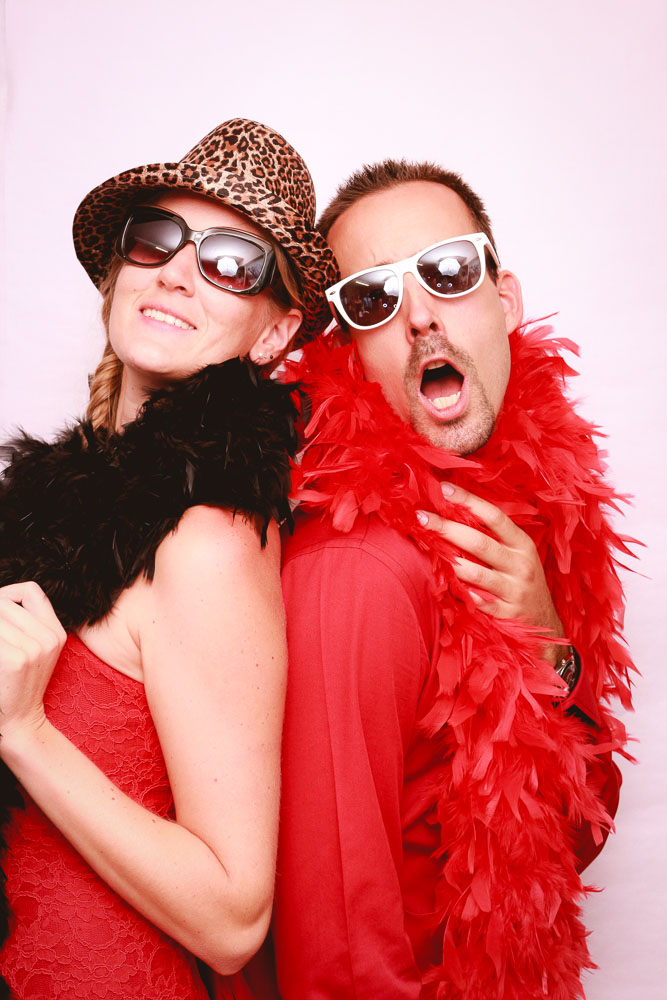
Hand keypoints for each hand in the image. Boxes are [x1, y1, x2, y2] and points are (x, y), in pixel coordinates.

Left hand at [0, 581, 65, 744]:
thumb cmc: (18, 686)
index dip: (8, 593)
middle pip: (6, 602)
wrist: (20, 721)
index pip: (31, 591)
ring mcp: (34, 649)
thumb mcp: (35, 652)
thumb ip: (25, 624)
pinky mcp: (15, 660)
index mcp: (56, 632)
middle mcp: (49, 637)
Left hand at [417, 483, 563, 663]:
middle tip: (421, 517)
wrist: (545, 623)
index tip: (444, 488)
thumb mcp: (516, 555)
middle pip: (479, 542)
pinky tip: (442, 583)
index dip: (469, 501)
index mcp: (522, 544)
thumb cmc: (522, 580)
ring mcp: (514, 591)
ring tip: (425, 547)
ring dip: (447, 560)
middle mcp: (520, 565)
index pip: (494, 516)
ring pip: (475, 573)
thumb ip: (492, 536)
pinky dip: (459, 592)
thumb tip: (454, 511)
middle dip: (447, 528)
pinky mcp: (506, 614)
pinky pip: (476, 602)